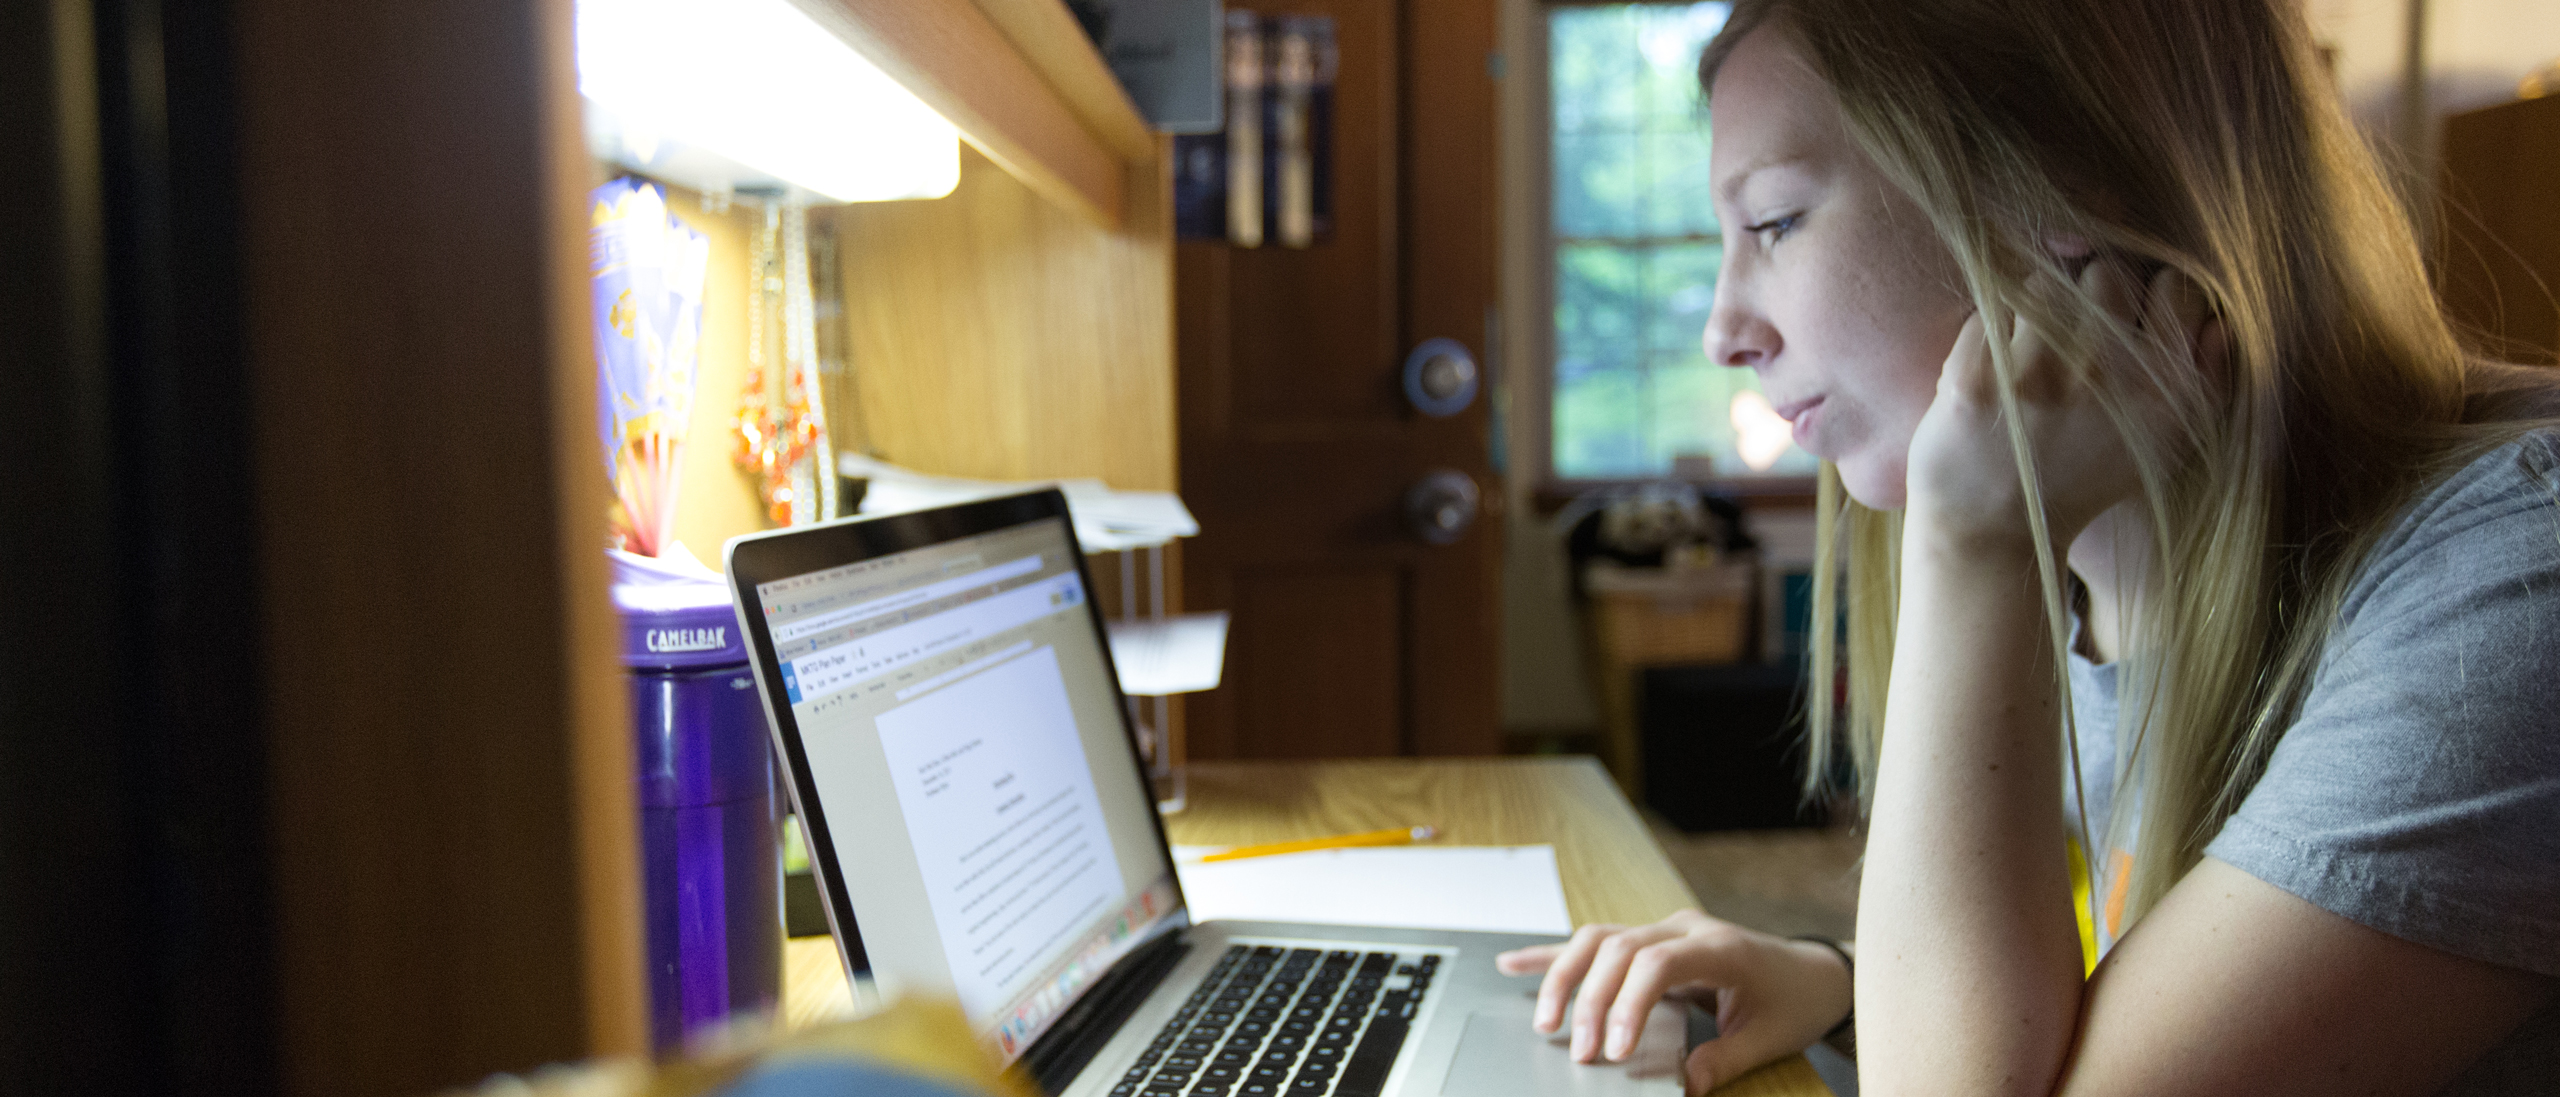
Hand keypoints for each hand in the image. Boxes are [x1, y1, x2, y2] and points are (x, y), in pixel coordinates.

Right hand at [1493, 911, 1851, 1093]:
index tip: (1616, 1052)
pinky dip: (1555, 955)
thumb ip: (1725, 1059)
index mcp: (1719, 946)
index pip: (1656, 963)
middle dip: (1591, 1001)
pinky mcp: (1650, 939)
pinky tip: (1515, 965)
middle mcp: (1685, 927)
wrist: (1813, 971)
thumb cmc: (1794, 1002)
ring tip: (1543, 1020)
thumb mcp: (1769, 1038)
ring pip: (1598, 938)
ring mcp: (1665, 929)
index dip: (1628, 1004)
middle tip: (1580, 1052)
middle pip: (1617, 948)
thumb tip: (1685, 1086)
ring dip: (1564, 976)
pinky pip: (1596, 943)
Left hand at [1903, 256, 2225, 552]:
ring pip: (2042, 285)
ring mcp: (2034, 379)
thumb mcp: (2166, 444)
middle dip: (2089, 293)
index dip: (2153, 294)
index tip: (2130, 318)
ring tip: (2030, 353)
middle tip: (2072, 332)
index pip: (2176, 290)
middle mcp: (2103, 381)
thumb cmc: (2084, 479)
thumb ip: (2208, 381)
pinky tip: (1992, 370)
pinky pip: (1986, 312)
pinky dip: (1986, 333)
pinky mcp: (1974, 381)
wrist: (1997, 533)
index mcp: (2161, 394)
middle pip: (2106, 275)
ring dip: (2033, 309)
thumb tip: (2218, 323)